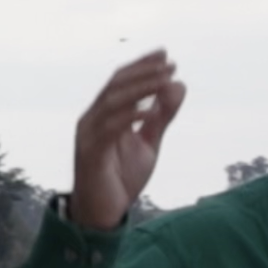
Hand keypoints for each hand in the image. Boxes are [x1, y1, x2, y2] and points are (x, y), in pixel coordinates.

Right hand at [72, 51, 185, 230]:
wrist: (102, 213)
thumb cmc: (121, 176)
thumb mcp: (148, 143)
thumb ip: (162, 117)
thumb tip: (179, 85)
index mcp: (104, 114)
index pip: (120, 81)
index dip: (142, 66)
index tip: (166, 54)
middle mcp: (92, 119)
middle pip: (116, 86)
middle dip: (144, 72)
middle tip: (170, 63)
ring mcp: (88, 135)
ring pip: (112, 102)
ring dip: (140, 89)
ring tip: (165, 79)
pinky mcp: (90, 153)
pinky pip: (109, 130)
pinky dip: (129, 117)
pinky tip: (150, 111)